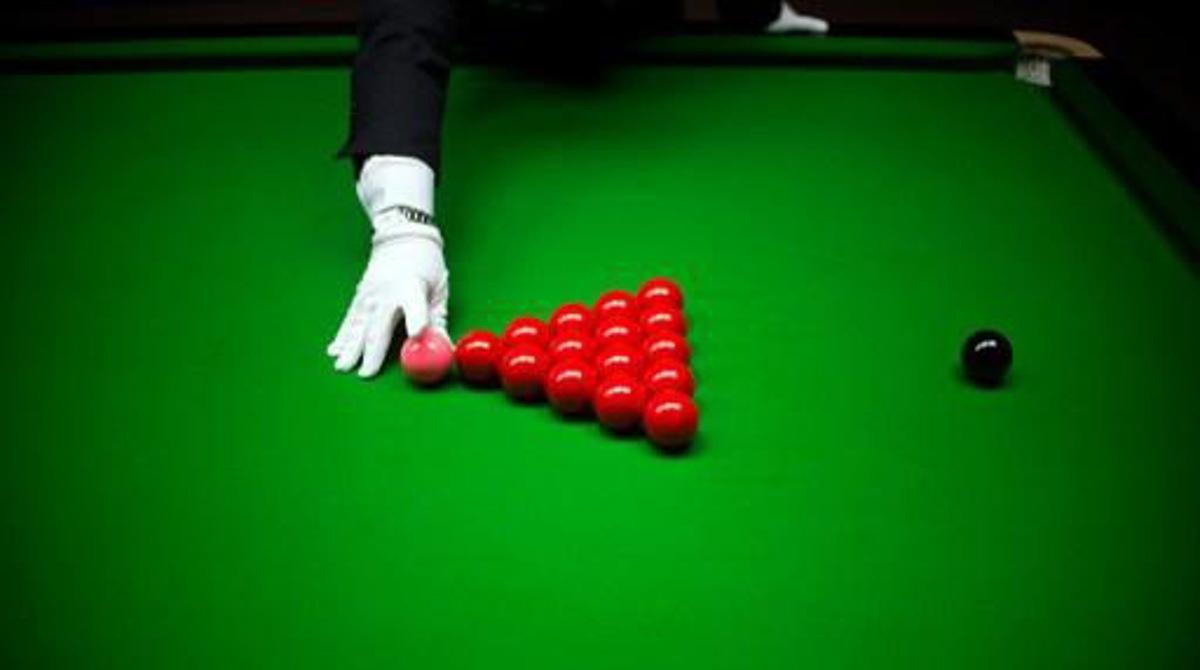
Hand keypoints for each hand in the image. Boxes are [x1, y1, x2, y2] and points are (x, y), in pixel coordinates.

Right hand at [328, 210, 449, 377]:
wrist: (401, 235)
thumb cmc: (426, 264)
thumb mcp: (439, 288)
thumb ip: (438, 319)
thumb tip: (443, 349)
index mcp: (412, 287)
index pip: (415, 305)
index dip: (416, 318)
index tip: (416, 333)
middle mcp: (387, 292)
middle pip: (379, 325)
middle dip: (371, 351)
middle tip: (365, 374)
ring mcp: (370, 294)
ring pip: (359, 325)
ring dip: (350, 347)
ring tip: (342, 366)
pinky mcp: (360, 295)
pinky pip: (350, 319)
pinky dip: (342, 336)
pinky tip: (334, 350)